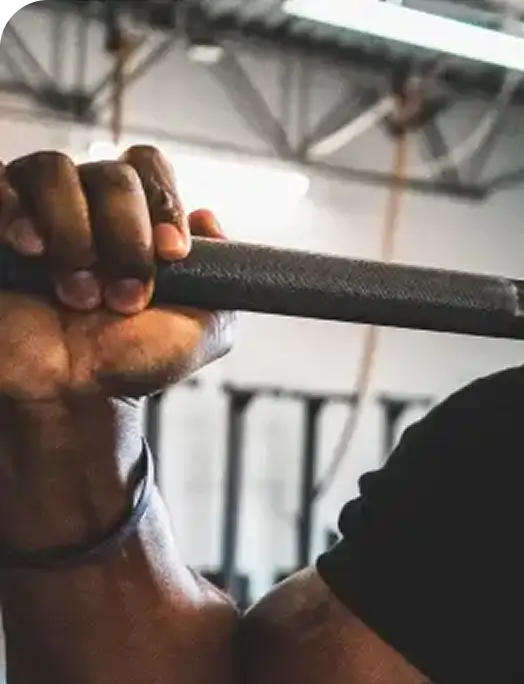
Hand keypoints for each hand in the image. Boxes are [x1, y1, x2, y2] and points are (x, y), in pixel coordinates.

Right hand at [0, 146, 234, 403]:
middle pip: (110, 174)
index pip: (149, 168)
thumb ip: (221, 279)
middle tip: (123, 296)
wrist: (69, 394)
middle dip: (126, 238)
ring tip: (77, 294)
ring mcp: (33, 208)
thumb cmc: (129, 359)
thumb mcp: (199, 331)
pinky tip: (29, 251)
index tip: (173, 254)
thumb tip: (208, 218)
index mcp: (136, 215)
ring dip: (73, 235)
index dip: (164, 203)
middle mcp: (85, 201)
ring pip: (52, 170)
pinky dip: (14, 213)